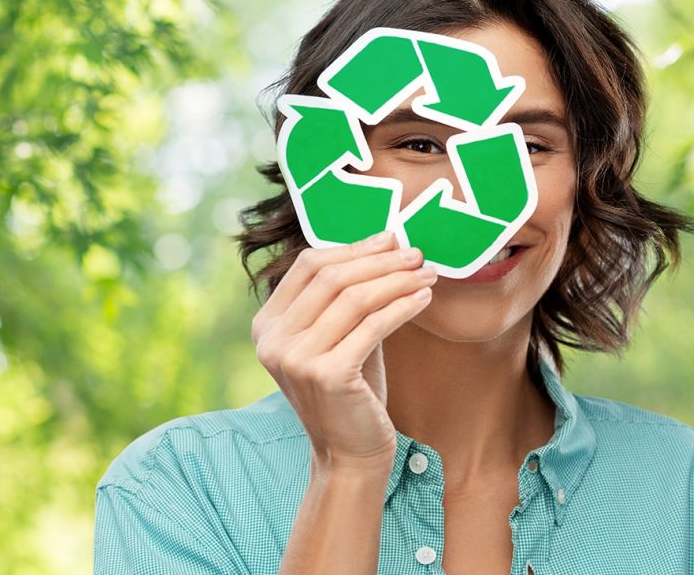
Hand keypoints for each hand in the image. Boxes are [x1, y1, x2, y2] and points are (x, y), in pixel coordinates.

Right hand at [251, 231, 436, 469]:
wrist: (349, 454)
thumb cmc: (349, 391)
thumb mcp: (337, 337)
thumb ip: (347, 297)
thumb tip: (387, 246)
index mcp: (267, 325)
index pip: (307, 266)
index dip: (351, 248)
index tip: (389, 239)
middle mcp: (274, 340)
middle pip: (331, 277)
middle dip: (379, 260)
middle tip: (416, 254)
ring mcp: (297, 358)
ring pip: (354, 298)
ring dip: (397, 280)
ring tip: (427, 273)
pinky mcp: (328, 375)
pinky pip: (373, 326)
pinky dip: (402, 307)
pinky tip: (423, 299)